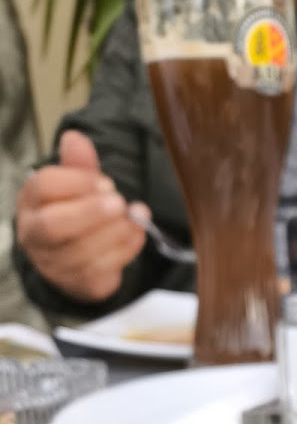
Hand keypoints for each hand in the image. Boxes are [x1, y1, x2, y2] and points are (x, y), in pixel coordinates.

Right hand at [16, 131, 150, 303]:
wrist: (75, 261)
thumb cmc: (74, 214)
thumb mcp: (74, 185)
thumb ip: (78, 164)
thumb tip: (75, 138)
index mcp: (30, 203)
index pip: (43, 187)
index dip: (77, 182)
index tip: (105, 182)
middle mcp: (35, 236)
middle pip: (54, 225)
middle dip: (90, 212)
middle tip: (118, 202)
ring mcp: (54, 265)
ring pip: (79, 253)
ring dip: (113, 233)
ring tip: (135, 217)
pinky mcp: (79, 285)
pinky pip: (100, 272)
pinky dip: (124, 251)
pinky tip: (138, 234)